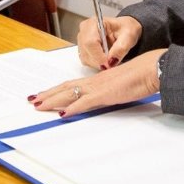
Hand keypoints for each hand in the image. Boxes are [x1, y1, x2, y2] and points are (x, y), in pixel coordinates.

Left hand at [30, 49, 163, 117]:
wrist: (151, 69)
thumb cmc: (140, 75)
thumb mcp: (121, 86)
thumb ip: (111, 92)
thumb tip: (106, 98)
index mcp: (98, 79)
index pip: (72, 84)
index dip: (57, 90)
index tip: (45, 94)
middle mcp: (94, 82)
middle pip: (66, 88)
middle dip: (48, 94)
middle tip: (33, 100)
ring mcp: (98, 87)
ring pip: (69, 93)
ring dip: (52, 100)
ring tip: (38, 105)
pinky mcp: (105, 95)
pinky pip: (85, 103)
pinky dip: (72, 108)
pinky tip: (63, 114)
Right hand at [77, 15, 142, 69]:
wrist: (124, 30)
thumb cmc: (126, 29)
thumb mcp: (129, 36)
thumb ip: (121, 48)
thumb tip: (111, 61)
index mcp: (94, 23)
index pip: (90, 42)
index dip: (99, 56)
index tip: (109, 63)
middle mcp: (85, 30)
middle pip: (86, 52)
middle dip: (100, 61)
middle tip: (113, 62)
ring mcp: (82, 39)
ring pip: (86, 58)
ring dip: (99, 63)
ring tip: (110, 57)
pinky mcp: (83, 48)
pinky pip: (87, 61)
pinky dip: (97, 63)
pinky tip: (105, 57)